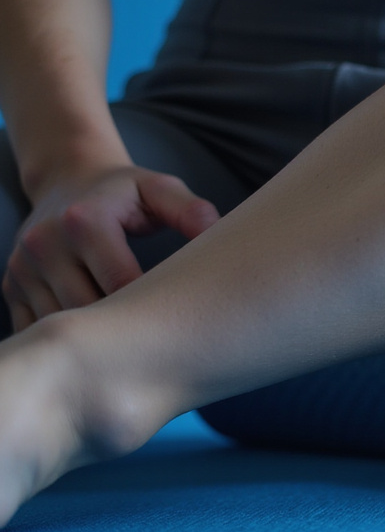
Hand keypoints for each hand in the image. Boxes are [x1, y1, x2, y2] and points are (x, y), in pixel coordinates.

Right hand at [3, 165, 218, 331]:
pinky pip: (33, 329)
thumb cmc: (125, 193)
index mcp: (84, 221)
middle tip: (159, 347)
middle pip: (86, 309)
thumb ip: (190, 212)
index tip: (177, 321)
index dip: (150, 308)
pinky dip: (63, 345)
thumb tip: (217, 235)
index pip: (120, 283)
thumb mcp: (160, 191)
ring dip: (92, 342)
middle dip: (122, 331)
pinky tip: (95, 348)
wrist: (67, 180)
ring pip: (58, 325)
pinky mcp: (12, 287)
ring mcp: (22, 268)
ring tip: (131, 351)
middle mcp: (44, 244)